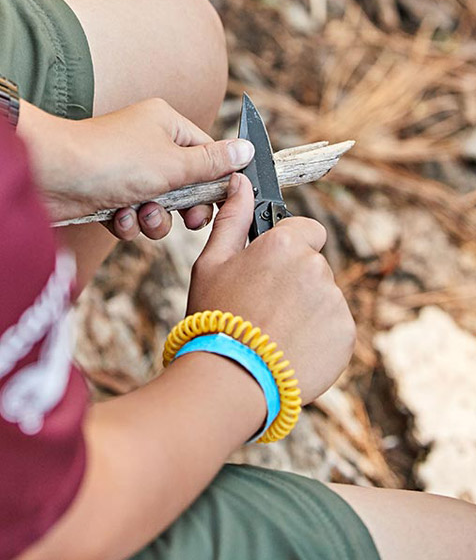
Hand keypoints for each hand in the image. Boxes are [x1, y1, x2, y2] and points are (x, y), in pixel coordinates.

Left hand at [15, 96, 253, 240]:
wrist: (49, 175)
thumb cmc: (111, 160)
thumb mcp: (173, 164)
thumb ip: (212, 163)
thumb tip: (247, 149)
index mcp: (165, 123)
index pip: (207, 151)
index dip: (215, 180)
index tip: (222, 202)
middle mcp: (146, 142)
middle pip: (186, 182)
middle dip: (184, 206)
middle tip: (188, 219)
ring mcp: (126, 169)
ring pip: (159, 203)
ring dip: (155, 217)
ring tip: (141, 214)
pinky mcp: (106, 193)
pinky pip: (133, 214)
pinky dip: (128, 221)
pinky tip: (117, 218)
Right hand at [187, 173, 355, 403]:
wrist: (232, 378)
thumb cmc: (216, 316)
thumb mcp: (212, 262)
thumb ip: (232, 217)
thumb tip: (240, 181)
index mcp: (285, 243)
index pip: (307, 230)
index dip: (289, 248)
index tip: (271, 270)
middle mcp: (316, 267)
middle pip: (313, 266)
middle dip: (295, 282)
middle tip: (265, 308)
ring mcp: (334, 302)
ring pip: (324, 297)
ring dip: (307, 310)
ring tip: (275, 334)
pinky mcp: (346, 334)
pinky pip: (335, 327)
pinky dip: (319, 337)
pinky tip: (290, 349)